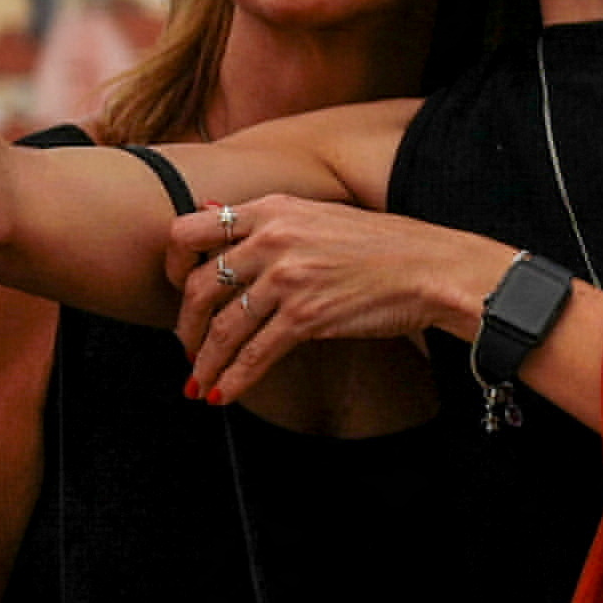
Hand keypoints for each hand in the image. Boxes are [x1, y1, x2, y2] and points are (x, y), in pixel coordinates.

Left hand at [171, 193, 513, 404]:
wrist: (430, 268)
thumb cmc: (381, 244)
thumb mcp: (316, 214)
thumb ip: (265, 219)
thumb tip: (213, 210)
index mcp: (271, 209)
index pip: (190, 231)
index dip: (173, 265)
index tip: (179, 287)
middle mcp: (272, 240)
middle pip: (199, 287)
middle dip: (186, 326)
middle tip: (188, 346)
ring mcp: (288, 279)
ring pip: (222, 328)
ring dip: (205, 362)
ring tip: (200, 381)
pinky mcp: (306, 317)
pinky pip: (254, 354)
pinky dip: (234, 379)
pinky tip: (224, 393)